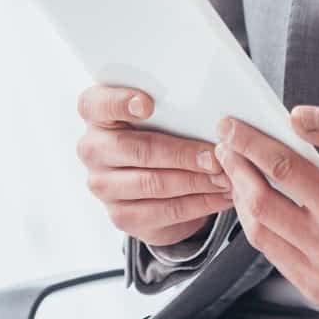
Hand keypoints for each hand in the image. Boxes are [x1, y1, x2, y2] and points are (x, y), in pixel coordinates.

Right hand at [75, 84, 235, 246]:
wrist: (152, 180)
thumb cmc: (160, 132)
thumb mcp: (162, 113)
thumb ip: (173, 106)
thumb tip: (214, 113)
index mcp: (96, 114)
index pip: (97, 104)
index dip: (120, 103)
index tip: (148, 105)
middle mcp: (92, 149)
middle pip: (137, 150)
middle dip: (182, 154)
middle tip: (215, 157)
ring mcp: (102, 185)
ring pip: (153, 183)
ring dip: (196, 182)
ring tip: (226, 177)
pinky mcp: (120, 215)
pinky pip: (164, 210)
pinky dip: (199, 203)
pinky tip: (221, 196)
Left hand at [212, 105, 318, 304]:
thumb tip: (295, 117)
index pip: (285, 171)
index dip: (251, 144)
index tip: (230, 126)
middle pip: (262, 206)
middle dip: (237, 169)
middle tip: (226, 144)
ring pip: (260, 235)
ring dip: (243, 198)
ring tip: (239, 170)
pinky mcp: (317, 288)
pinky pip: (274, 254)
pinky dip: (261, 225)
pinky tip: (260, 200)